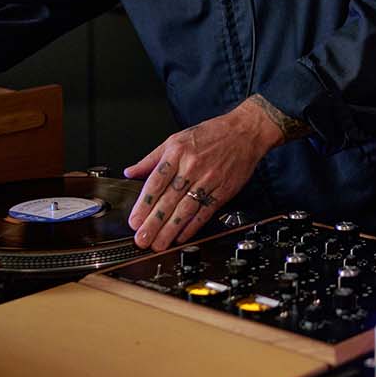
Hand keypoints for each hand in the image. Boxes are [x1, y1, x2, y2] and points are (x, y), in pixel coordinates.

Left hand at [124, 99, 283, 251]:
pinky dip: (193, 226)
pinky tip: (181, 236)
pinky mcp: (223, 190)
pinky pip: (205, 211)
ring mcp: (209, 180)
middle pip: (169, 199)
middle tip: (142, 239)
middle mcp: (192, 167)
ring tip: (159, 244)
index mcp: (177, 153)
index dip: (144, 204)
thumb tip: (131, 172)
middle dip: (153, 223)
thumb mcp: (176, 139)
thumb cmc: (211, 134)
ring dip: (170, 229)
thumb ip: (152, 158)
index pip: (156, 182)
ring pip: (186, 208)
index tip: (134, 220)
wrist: (244, 132)